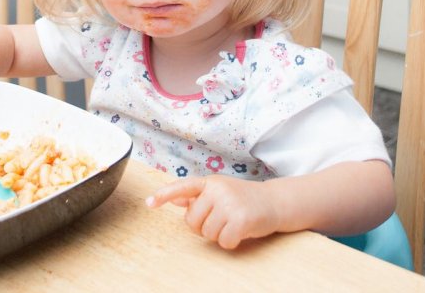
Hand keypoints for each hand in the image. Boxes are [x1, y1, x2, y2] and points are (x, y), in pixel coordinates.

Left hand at [146, 175, 279, 248]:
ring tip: (232, 223)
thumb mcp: (219, 191)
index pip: (183, 187)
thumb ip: (197, 196)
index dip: (164, 195)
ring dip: (218, 234)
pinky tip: (240, 231)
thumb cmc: (243, 198)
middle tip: (220, 219)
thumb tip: (174, 198)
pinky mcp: (241, 219)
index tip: (149, 203)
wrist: (275, 201)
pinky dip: (231, 242)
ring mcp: (229, 203)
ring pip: (207, 233)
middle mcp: (217, 190)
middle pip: (192, 220)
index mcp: (209, 182)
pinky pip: (223, 241)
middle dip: (203, 226)